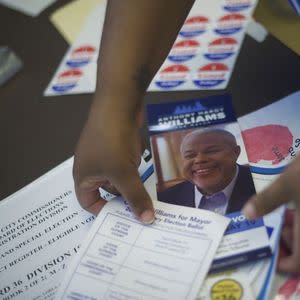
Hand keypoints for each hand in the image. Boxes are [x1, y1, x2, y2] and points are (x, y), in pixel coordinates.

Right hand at [73, 102, 153, 222]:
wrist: (118, 103)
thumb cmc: (111, 140)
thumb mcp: (124, 174)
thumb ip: (136, 197)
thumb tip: (147, 220)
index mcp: (84, 176)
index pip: (89, 203)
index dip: (103, 213)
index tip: (123, 221)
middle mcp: (92, 167)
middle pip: (108, 192)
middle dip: (124, 200)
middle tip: (142, 215)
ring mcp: (106, 154)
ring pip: (121, 178)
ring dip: (133, 185)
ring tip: (149, 200)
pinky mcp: (119, 144)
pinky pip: (128, 164)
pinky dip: (137, 169)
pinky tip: (147, 173)